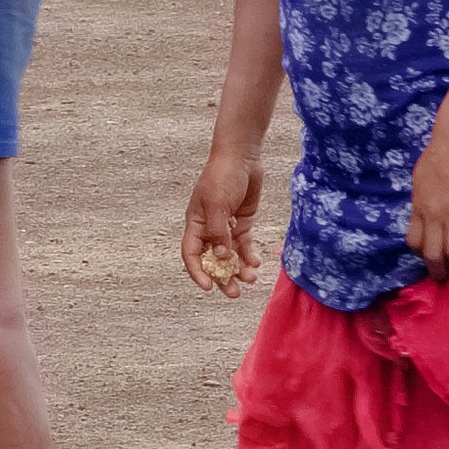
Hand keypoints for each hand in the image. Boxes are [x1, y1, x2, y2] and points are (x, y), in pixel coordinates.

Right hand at [181, 153, 261, 295]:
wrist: (242, 156)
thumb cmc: (222, 177)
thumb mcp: (217, 204)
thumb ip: (217, 232)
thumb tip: (219, 257)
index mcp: (196, 223)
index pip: (191, 254)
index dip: (197, 272)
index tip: (208, 287)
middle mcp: (209, 228)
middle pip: (212, 259)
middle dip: (223, 277)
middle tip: (234, 293)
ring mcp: (226, 225)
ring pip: (230, 255)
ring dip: (239, 268)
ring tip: (251, 279)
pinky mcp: (242, 221)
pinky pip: (244, 243)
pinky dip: (249, 254)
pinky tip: (256, 262)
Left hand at [407, 120, 448, 272]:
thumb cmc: (437, 155)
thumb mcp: (419, 180)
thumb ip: (421, 200)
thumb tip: (424, 212)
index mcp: (419, 208)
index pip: (414, 242)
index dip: (422, 254)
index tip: (430, 255)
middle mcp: (434, 215)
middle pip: (434, 254)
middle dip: (440, 270)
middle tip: (447, 274)